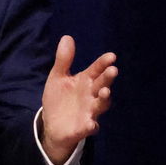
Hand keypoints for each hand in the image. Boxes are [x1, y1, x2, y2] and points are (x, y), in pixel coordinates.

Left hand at [39, 35, 115, 164]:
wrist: (52, 125)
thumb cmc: (59, 99)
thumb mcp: (58, 77)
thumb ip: (64, 60)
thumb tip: (67, 37)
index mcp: (85, 81)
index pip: (97, 69)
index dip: (103, 63)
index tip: (111, 56)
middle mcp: (91, 95)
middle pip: (102, 85)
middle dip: (107, 78)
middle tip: (112, 70)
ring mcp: (90, 111)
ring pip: (101, 105)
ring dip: (104, 99)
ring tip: (105, 91)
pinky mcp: (84, 127)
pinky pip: (91, 127)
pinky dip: (91, 125)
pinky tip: (91, 124)